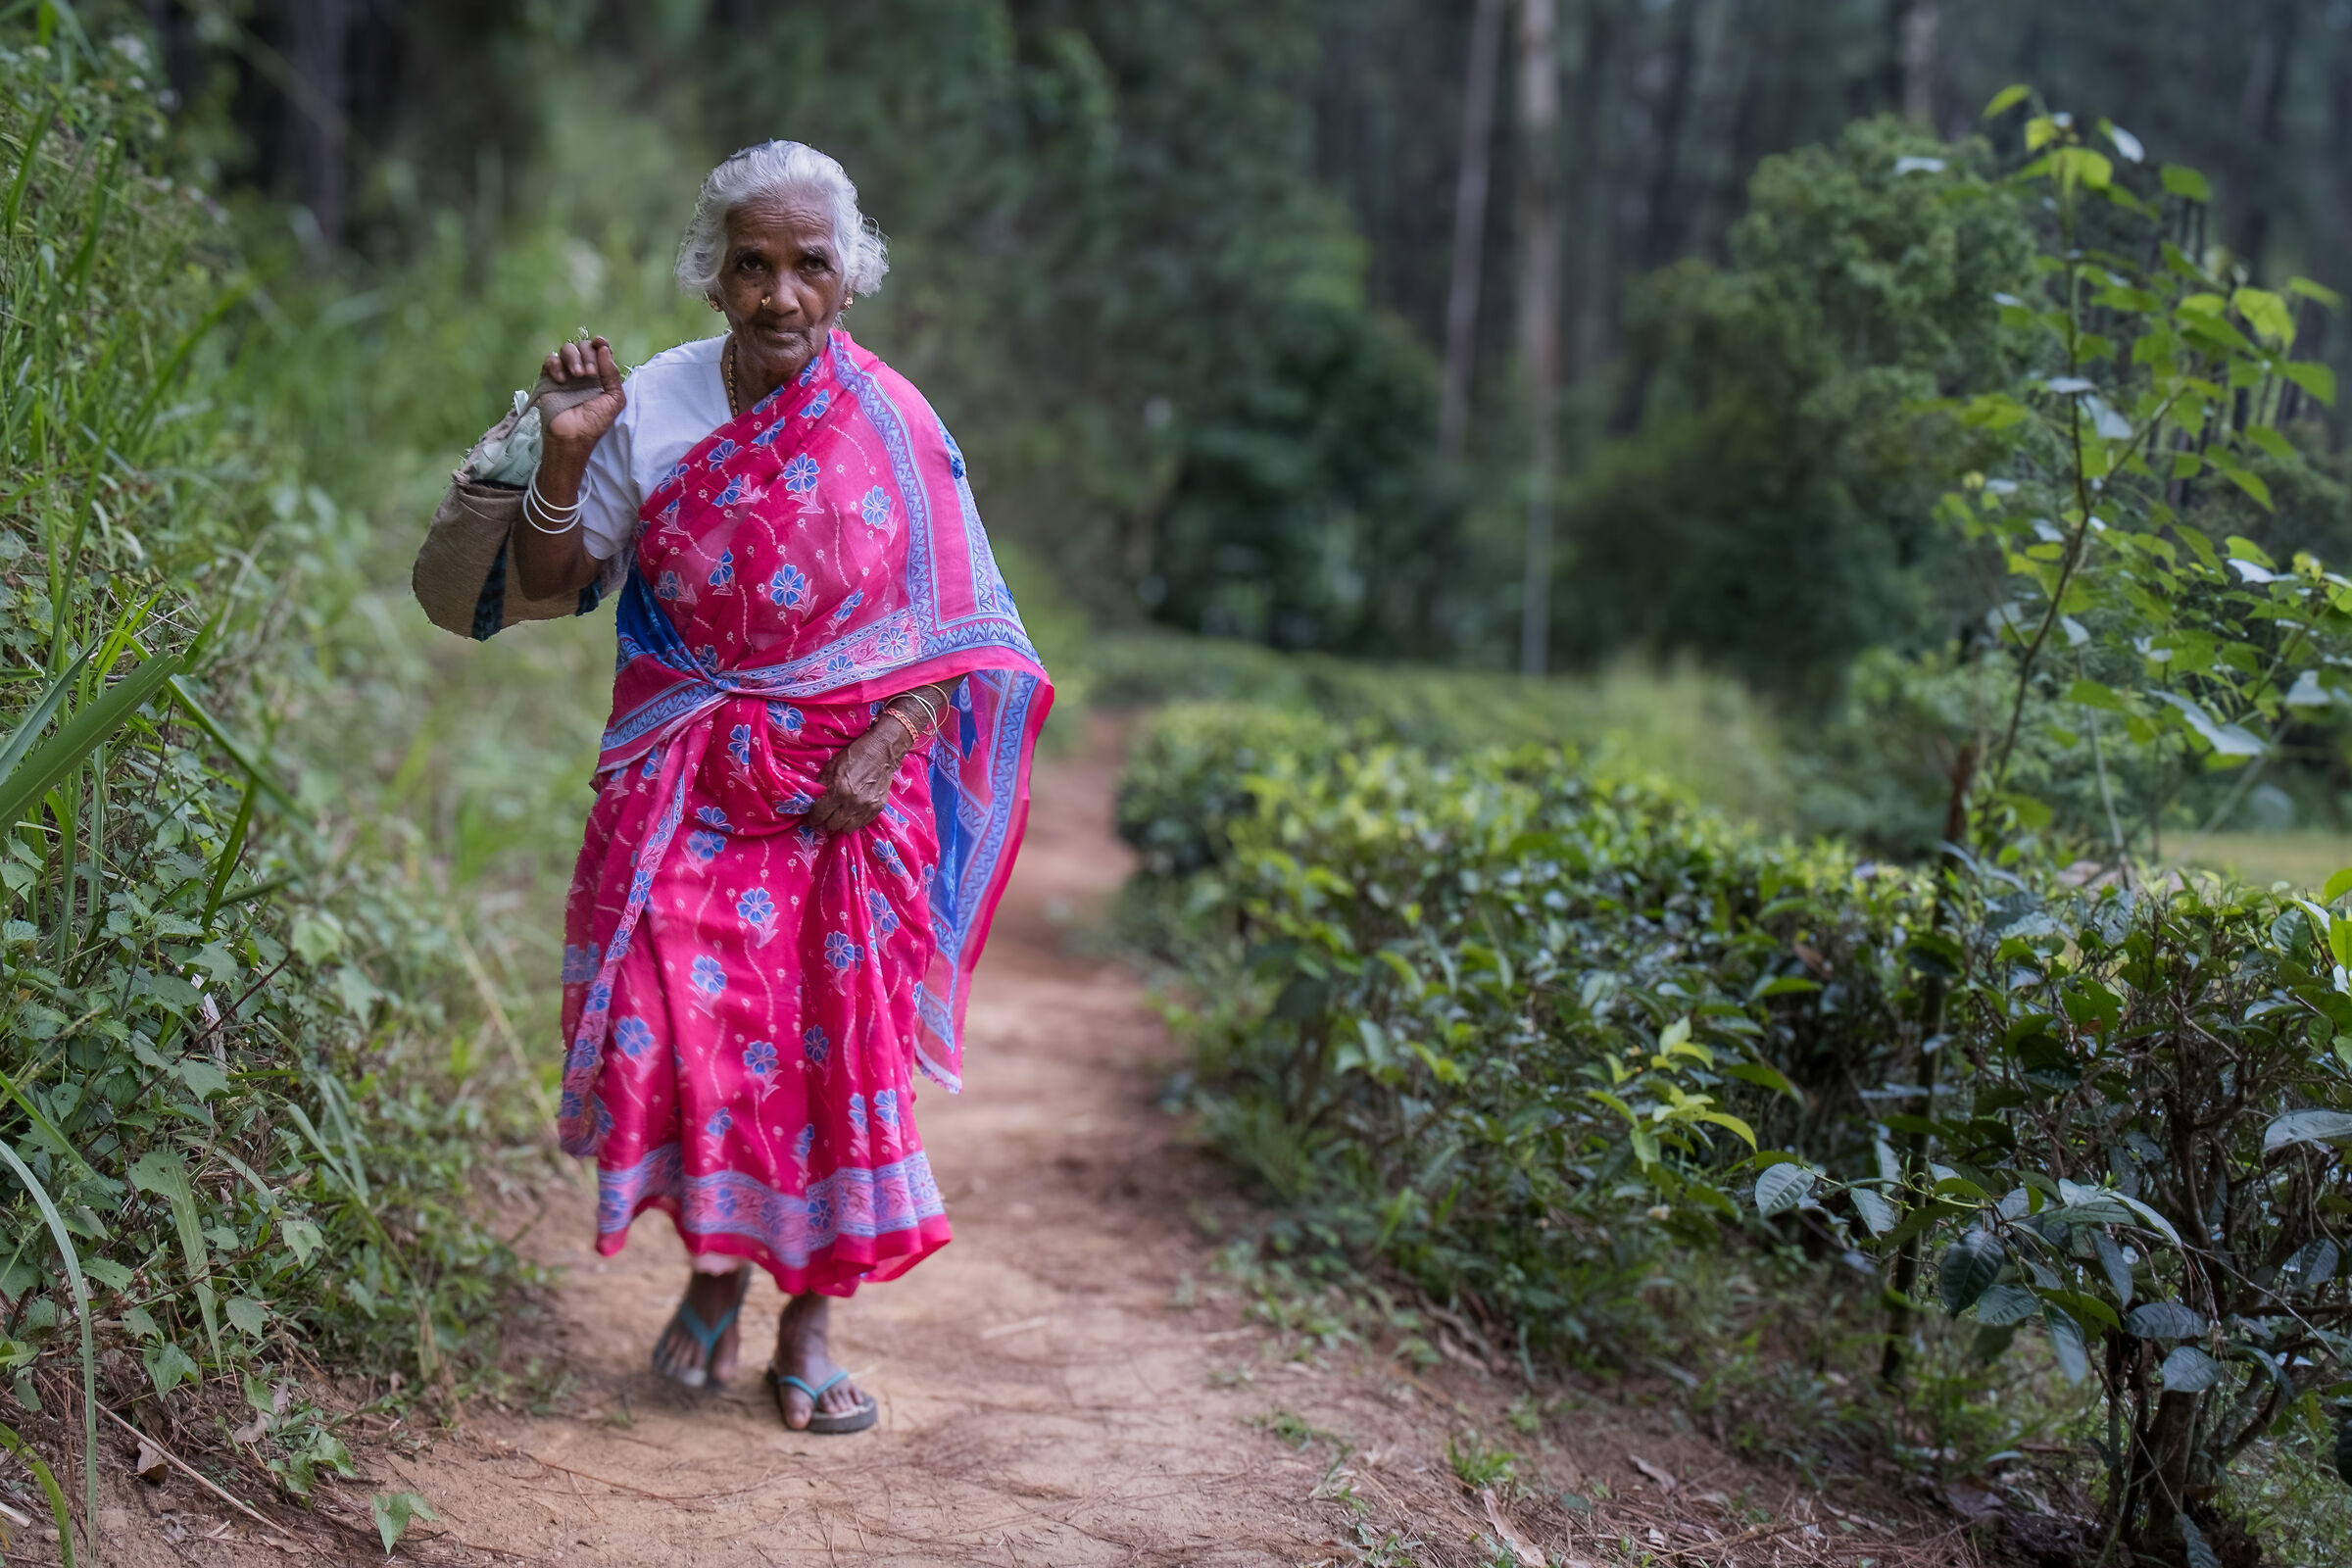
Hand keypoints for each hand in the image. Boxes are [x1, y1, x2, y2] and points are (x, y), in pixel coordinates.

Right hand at [540, 336, 625, 455]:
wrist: (572, 437)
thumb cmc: (595, 422)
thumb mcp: (614, 399)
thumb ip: (612, 373)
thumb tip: (604, 348)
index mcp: (600, 375)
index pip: (599, 351)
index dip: (600, 343)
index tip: (601, 343)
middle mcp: (583, 372)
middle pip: (584, 346)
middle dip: (588, 355)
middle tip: (590, 373)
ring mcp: (566, 374)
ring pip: (567, 349)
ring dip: (574, 357)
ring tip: (578, 376)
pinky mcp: (549, 378)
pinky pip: (550, 360)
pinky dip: (556, 365)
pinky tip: (562, 380)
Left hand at [805, 721, 912, 834]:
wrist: (883, 751)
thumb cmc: (856, 754)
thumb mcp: (832, 765)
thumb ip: (821, 784)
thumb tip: (812, 800)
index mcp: (840, 790)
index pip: (819, 814)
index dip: (811, 818)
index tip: (808, 819)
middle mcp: (853, 802)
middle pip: (832, 825)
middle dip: (825, 820)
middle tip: (824, 814)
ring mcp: (867, 807)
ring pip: (847, 828)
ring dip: (839, 823)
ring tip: (837, 815)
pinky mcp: (878, 808)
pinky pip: (861, 824)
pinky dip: (853, 821)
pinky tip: (850, 813)